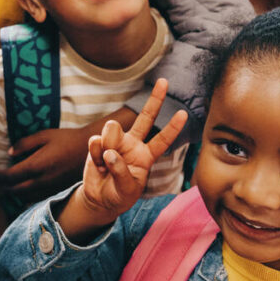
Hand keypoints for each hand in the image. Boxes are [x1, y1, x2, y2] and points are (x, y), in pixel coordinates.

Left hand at [0, 124, 91, 201]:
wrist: (91, 150)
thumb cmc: (66, 139)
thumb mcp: (44, 135)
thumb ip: (25, 144)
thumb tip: (10, 153)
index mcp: (37, 165)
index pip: (11, 176)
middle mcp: (42, 180)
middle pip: (16, 190)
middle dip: (4, 186)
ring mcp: (50, 188)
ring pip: (26, 197)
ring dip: (15, 193)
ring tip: (9, 185)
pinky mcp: (58, 191)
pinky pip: (38, 198)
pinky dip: (27, 196)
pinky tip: (25, 189)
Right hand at [80, 79, 186, 219]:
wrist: (99, 199)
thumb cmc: (119, 195)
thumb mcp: (127, 189)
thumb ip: (121, 170)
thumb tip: (109, 150)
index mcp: (146, 156)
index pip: (162, 140)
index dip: (173, 127)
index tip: (184, 113)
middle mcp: (132, 144)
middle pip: (145, 117)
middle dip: (155, 99)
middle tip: (164, 81)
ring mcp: (115, 142)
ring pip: (112, 130)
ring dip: (108, 146)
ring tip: (105, 163)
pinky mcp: (98, 144)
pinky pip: (95, 142)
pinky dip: (95, 155)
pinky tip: (97, 165)